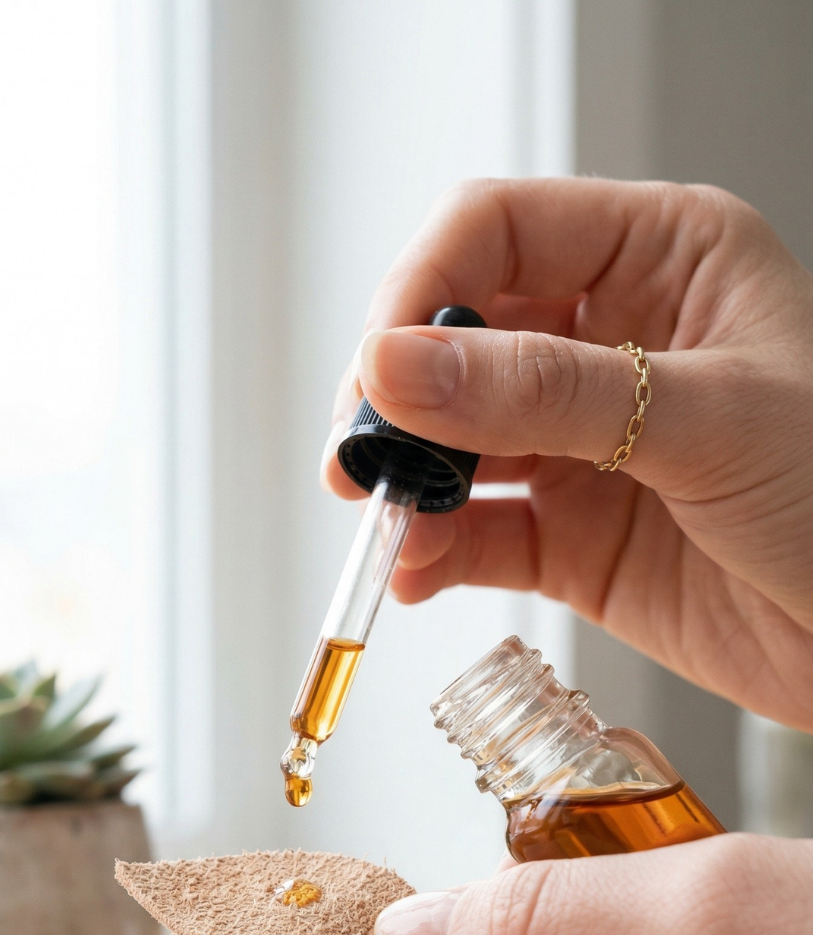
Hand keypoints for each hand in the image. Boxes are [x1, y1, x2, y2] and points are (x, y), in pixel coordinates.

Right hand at [321, 178, 812, 729]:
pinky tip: (416, 572)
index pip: (498, 231)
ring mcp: (585, 442)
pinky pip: (479, 531)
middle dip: (400, 397)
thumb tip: (396, 366)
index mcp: (663, 257)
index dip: (422, 288)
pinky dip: (436, 552)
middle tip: (361, 455)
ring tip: (385, 525)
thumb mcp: (703, 421)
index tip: (379, 367)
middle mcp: (612, 340)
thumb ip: (544, 391)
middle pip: (458, 337)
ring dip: (408, 483)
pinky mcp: (573, 535)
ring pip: (456, 442)